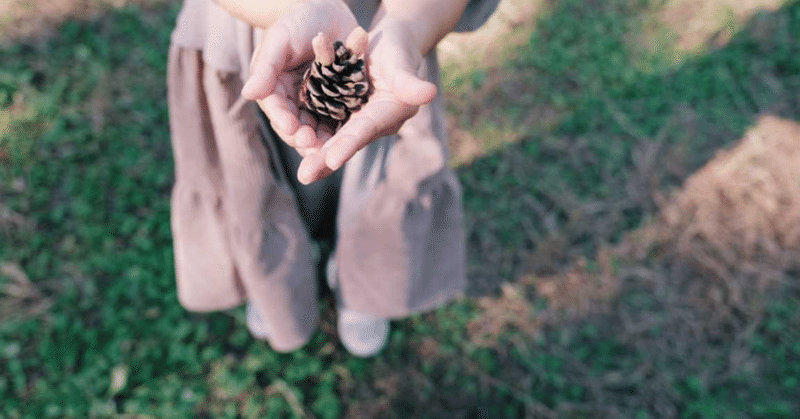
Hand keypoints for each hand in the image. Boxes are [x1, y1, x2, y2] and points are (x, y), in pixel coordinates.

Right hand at [241, 0, 358, 153]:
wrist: (326, 9)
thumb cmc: (297, 21)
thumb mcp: (280, 40)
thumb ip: (266, 67)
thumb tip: (248, 94)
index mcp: (273, 86)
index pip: (276, 108)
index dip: (283, 120)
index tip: (291, 128)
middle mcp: (292, 99)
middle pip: (294, 124)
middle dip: (302, 136)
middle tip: (312, 144)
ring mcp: (314, 101)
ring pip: (314, 127)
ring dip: (319, 140)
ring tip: (328, 148)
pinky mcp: (335, 100)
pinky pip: (335, 119)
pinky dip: (338, 130)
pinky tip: (346, 140)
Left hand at [295, 17, 437, 183]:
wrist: (392, 45)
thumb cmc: (398, 48)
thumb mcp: (401, 60)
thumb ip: (409, 80)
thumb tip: (429, 93)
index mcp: (390, 112)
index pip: (366, 129)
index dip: (348, 144)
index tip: (331, 160)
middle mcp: (376, 122)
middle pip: (348, 142)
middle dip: (326, 160)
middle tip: (305, 176)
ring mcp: (361, 121)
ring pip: (338, 142)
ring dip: (319, 159)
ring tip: (303, 176)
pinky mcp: (348, 116)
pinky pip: (331, 133)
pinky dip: (316, 144)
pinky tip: (300, 153)